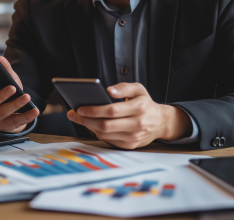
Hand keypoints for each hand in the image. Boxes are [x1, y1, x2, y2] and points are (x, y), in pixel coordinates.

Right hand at [0, 56, 38, 132]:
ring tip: (26, 97)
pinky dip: (27, 116)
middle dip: (1, 95)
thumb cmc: (7, 96)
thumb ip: (5, 70)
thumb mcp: (7, 82)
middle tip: (12, 88)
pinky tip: (35, 111)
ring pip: (3, 112)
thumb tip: (1, 58)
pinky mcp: (7, 126)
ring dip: (16, 104)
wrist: (10, 116)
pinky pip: (17, 121)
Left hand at [67, 82, 191, 148]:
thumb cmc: (146, 103)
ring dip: (89, 127)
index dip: (94, 110)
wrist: (160, 122)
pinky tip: (91, 125)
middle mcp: (137, 124)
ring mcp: (134, 137)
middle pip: (105, 124)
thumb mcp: (139, 89)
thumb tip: (109, 90)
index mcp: (139, 108)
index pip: (112, 110)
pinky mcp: (130, 145)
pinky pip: (109, 140)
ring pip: (105, 134)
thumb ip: (124, 87)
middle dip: (86, 119)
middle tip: (73, 114)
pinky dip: (98, 133)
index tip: (80, 107)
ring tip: (79, 119)